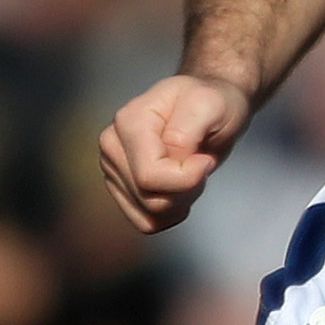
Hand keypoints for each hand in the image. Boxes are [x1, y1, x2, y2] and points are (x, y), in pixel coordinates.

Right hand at [96, 73, 249, 235]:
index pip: (149, 175)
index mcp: (128, 122)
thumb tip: (169, 157)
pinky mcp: (122, 189)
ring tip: (190, 172)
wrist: (208, 107)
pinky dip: (171, 213)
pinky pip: (146, 222)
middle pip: (149, 198)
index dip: (186, 178)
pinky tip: (181, 189)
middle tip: (199, 163)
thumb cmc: (211, 102)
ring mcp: (114, 169)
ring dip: (180, 201)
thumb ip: (186, 131)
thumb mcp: (209, 104)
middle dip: (186, 189)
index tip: (205, 160)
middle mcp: (113, 146)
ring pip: (148, 214)